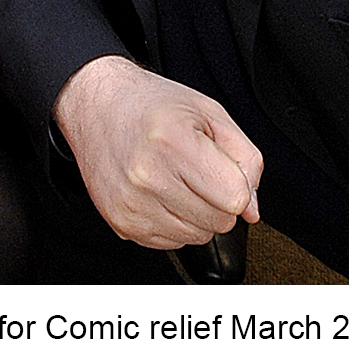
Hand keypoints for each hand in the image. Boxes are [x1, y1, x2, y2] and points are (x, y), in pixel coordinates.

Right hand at [54, 55, 261, 250]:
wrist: (96, 106)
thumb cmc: (151, 105)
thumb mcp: (209, 113)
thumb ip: (245, 158)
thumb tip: (252, 209)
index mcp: (173, 142)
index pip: (235, 197)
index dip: (237, 184)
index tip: (221, 168)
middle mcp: (147, 176)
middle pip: (220, 221)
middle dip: (217, 199)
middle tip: (195, 169)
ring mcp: (132, 204)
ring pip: (199, 236)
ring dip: (196, 213)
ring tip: (175, 178)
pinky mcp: (123, 223)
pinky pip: (173, 242)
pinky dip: (174, 221)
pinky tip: (159, 193)